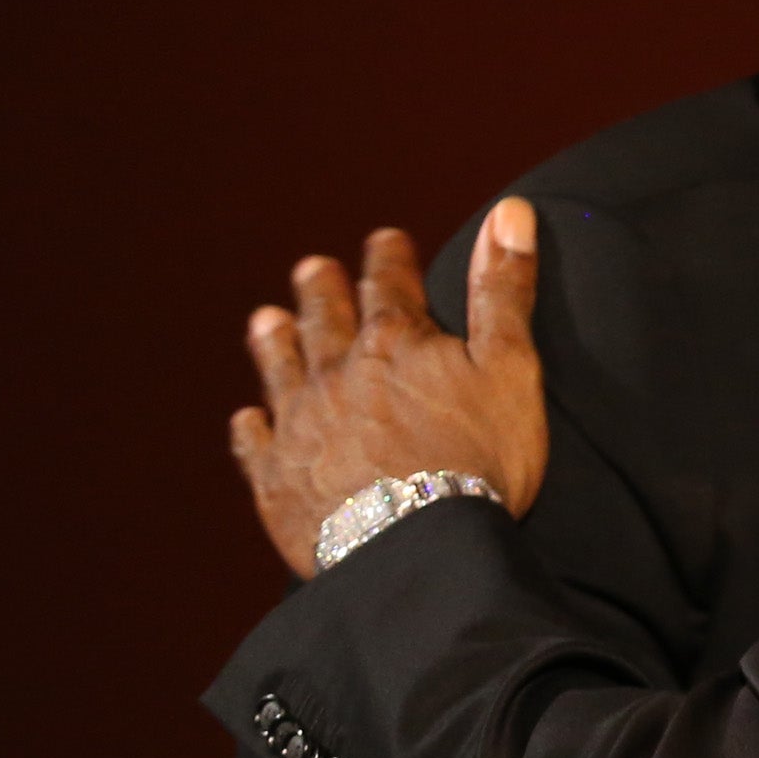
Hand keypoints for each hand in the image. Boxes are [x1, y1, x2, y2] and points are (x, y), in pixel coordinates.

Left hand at [229, 205, 547, 575]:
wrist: (416, 546)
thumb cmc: (478, 459)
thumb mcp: (510, 368)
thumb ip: (504, 291)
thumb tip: (511, 211)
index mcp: (395, 342)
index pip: (389, 283)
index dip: (388, 258)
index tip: (384, 240)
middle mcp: (337, 371)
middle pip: (324, 318)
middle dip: (321, 289)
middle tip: (311, 269)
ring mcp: (300, 424)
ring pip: (280, 368)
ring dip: (274, 342)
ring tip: (266, 320)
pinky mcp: (278, 479)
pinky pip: (256, 445)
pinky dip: (251, 430)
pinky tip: (247, 420)